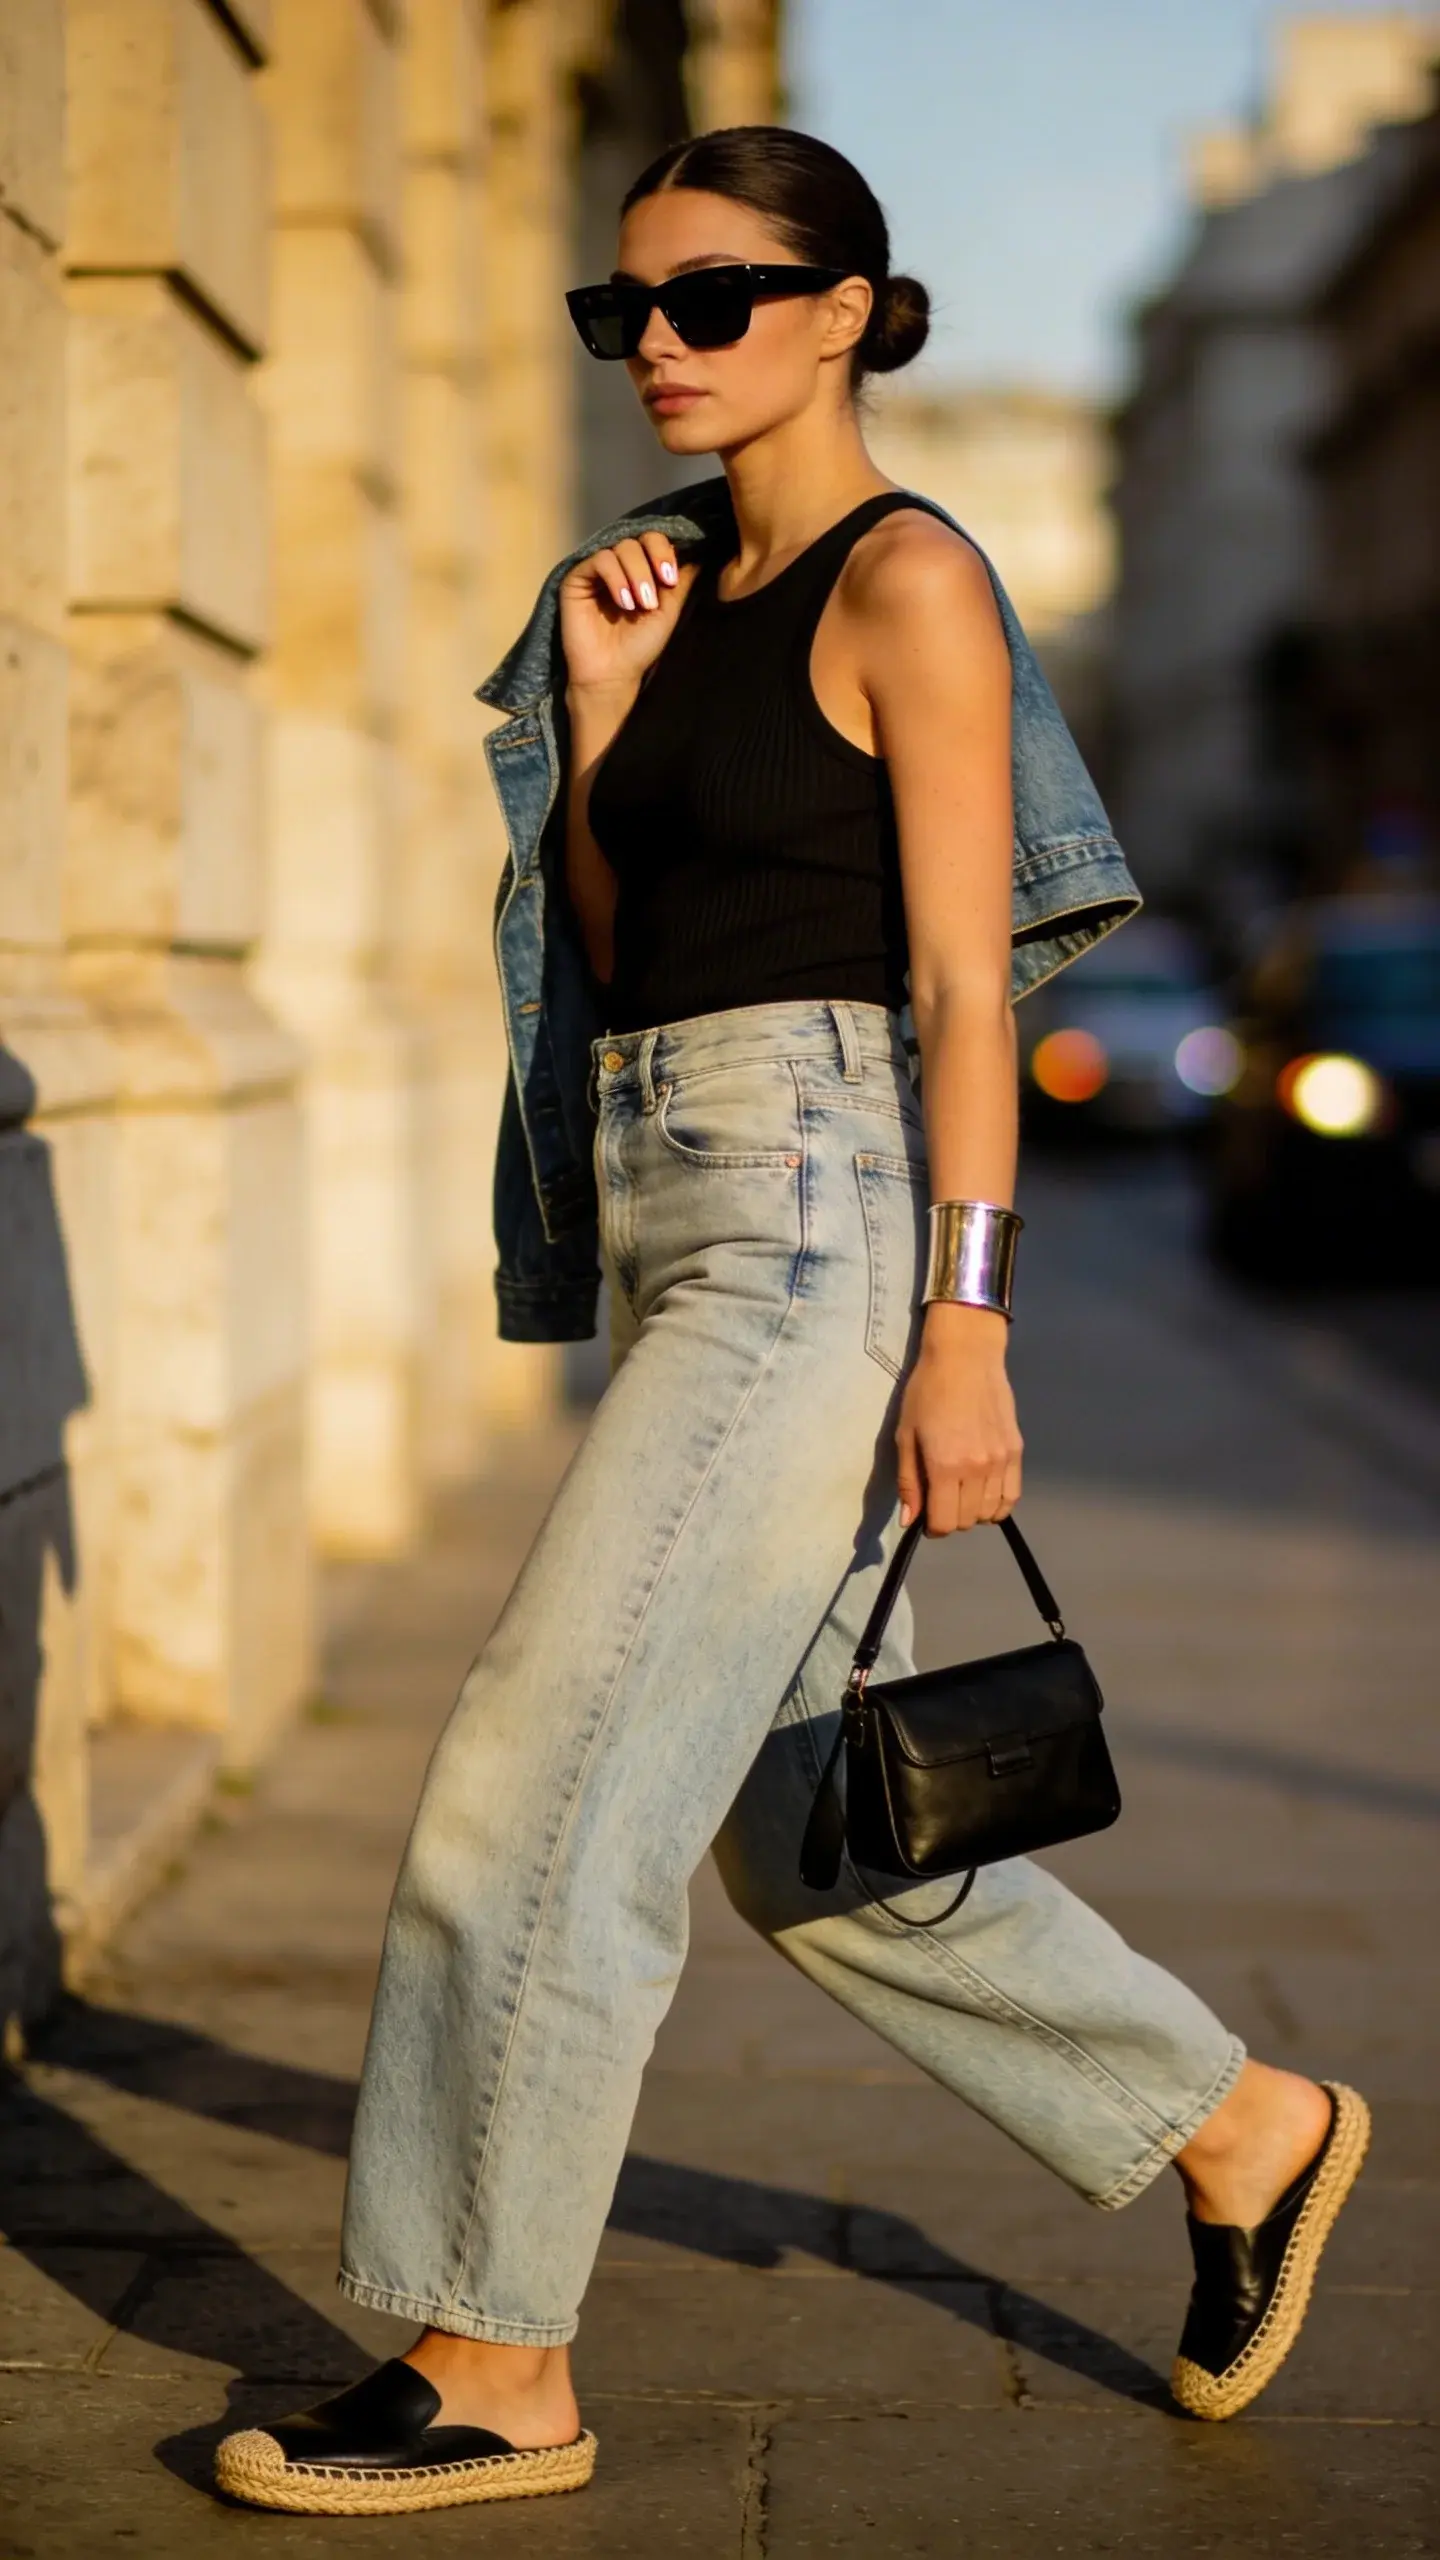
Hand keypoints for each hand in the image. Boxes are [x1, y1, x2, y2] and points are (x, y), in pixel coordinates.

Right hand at [558, 532, 697, 696]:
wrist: (612, 673)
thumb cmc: (640, 646)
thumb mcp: (669, 610)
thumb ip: (680, 581)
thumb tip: (698, 551)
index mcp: (641, 569)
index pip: (653, 540)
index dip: (664, 551)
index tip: (671, 579)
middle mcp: (619, 565)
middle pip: (639, 539)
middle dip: (652, 562)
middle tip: (654, 595)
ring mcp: (598, 570)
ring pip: (621, 547)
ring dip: (636, 574)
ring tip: (640, 604)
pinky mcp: (578, 577)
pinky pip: (600, 559)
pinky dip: (616, 578)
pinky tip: (623, 602)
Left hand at [895, 1304, 1022, 1533]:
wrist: (966, 1357)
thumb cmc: (927, 1392)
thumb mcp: (906, 1435)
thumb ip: (909, 1481)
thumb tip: (910, 1521)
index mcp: (944, 1466)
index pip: (944, 1522)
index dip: (932, 1527)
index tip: (926, 1515)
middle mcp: (977, 1470)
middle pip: (967, 1521)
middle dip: (951, 1518)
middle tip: (941, 1498)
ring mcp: (1001, 1462)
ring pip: (991, 1513)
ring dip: (974, 1512)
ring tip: (962, 1494)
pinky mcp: (1017, 1452)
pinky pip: (1012, 1496)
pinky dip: (999, 1505)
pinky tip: (986, 1494)